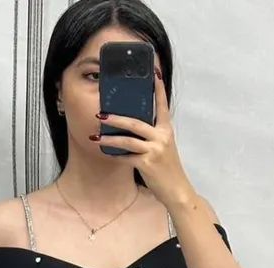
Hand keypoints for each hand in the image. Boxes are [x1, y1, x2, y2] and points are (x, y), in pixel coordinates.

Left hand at [95, 70, 193, 205]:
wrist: (177, 190)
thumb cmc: (167, 169)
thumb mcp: (164, 148)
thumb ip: (152, 136)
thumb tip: (131, 129)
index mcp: (166, 130)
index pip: (162, 105)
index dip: (158, 88)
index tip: (153, 72)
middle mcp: (161, 136)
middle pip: (135, 122)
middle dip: (116, 118)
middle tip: (101, 114)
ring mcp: (154, 150)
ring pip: (127, 140)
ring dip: (110, 138)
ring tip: (96, 137)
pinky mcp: (147, 163)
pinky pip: (126, 157)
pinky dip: (116, 156)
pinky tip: (107, 154)